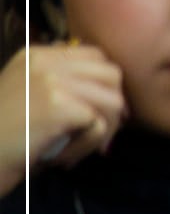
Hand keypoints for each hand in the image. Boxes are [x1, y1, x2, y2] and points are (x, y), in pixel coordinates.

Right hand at [0, 42, 127, 197]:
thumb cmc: (0, 134)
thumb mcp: (24, 95)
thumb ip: (56, 80)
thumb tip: (105, 86)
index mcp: (36, 55)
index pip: (95, 57)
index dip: (106, 85)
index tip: (100, 112)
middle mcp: (45, 61)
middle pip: (112, 74)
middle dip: (114, 107)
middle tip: (100, 133)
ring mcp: (52, 82)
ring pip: (113, 100)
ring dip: (105, 130)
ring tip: (79, 148)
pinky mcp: (58, 107)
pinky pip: (98, 125)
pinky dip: (88, 146)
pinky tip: (63, 157)